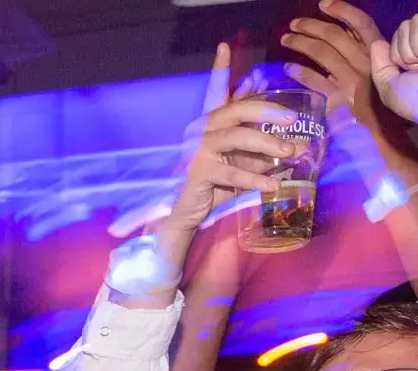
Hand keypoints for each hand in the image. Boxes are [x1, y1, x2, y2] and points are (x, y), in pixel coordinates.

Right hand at [161, 48, 292, 236]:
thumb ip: (259, 142)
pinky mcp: (198, 172)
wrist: (187, 212)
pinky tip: (273, 184)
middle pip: (236, 109)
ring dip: (267, 144)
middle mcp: (202, 131)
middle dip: (268, 111)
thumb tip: (295, 133)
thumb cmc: (215, 184)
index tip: (224, 46)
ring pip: (237, 137)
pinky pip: (232, 173)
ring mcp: (198, 151)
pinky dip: (256, 179)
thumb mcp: (241, 159)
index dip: (219, 68)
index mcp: (211, 123)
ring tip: (290, 152)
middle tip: (293, 119)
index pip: (216, 90)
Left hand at [371, 12, 417, 122]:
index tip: (404, 69)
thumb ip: (380, 67)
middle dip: (403, 51)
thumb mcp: (389, 89)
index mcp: (416, 54)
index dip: (396, 52)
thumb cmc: (413, 101)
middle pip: (404, 26)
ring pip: (412, 22)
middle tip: (415, 68)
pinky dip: (416, 43)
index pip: (398, 35)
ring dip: (412, 48)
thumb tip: (376, 43)